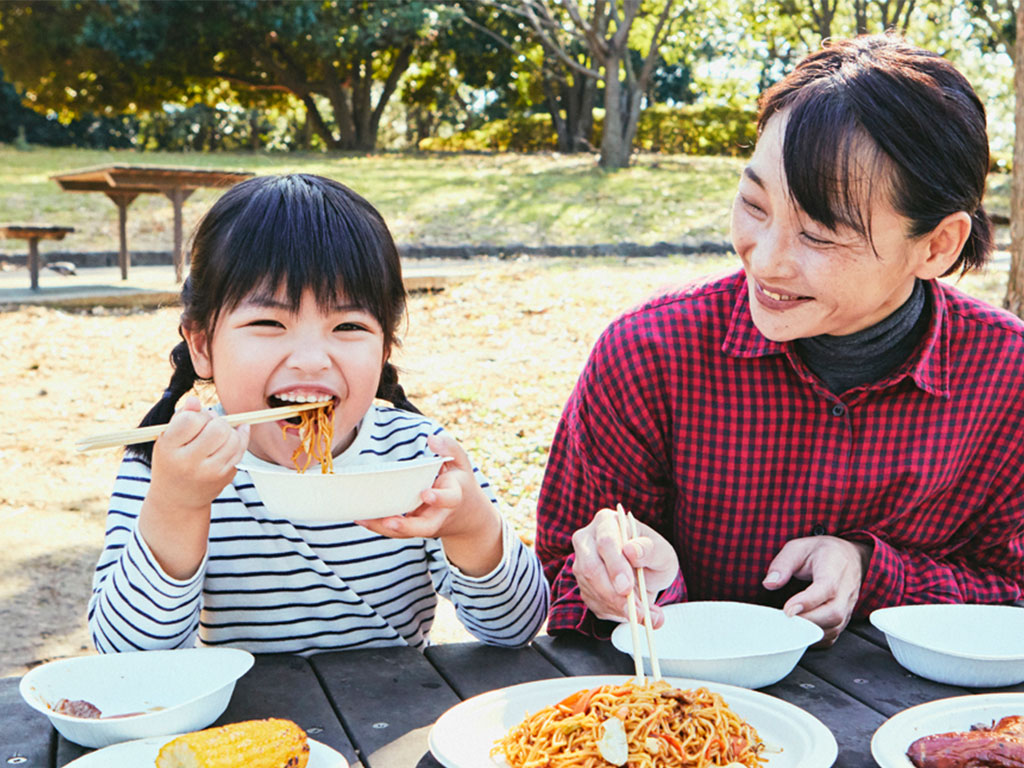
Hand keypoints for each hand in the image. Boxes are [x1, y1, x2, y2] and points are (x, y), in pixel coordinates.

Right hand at [140, 396, 248, 578]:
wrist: (177, 499)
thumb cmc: (172, 461)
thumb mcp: (167, 439)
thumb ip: (181, 417)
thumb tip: (195, 400)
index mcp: (169, 448)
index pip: (191, 420)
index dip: (197, 414)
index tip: (195, 419)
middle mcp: (188, 462)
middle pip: (217, 428)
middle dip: (216, 420)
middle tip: (209, 424)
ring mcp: (209, 471)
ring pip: (232, 438)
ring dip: (228, 429)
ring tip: (217, 433)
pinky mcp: (224, 476)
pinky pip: (240, 450)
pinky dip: (241, 437)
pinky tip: (237, 432)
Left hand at [357, 434, 502, 575]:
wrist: (468, 518)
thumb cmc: (461, 485)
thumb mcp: (462, 464)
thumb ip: (450, 449)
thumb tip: (431, 438)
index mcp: (454, 498)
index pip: (449, 499)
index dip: (439, 498)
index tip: (426, 494)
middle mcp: (439, 516)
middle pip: (426, 528)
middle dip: (408, 527)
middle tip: (390, 522)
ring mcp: (426, 525)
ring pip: (406, 533)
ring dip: (384, 528)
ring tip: (363, 518)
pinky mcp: (414, 528)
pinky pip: (396, 531)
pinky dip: (379, 526)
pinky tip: (361, 517)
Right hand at [570, 508, 679, 626]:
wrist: (647, 574)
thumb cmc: (654, 557)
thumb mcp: (662, 552)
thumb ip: (649, 550)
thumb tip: (631, 550)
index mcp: (607, 522)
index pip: (606, 541)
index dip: (615, 566)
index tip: (627, 588)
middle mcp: (587, 540)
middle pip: (590, 567)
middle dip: (613, 593)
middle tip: (635, 611)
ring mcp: (581, 563)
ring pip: (591, 588)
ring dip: (617, 606)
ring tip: (642, 614)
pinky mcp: (583, 585)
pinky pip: (593, 602)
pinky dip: (614, 612)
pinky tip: (630, 610)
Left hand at [762, 535, 871, 645]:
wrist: (849, 556)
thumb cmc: (822, 552)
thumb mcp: (798, 548)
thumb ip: (783, 564)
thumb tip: (770, 583)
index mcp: (834, 567)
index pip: (826, 588)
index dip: (807, 601)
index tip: (788, 610)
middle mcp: (846, 589)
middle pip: (834, 613)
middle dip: (807, 621)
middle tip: (784, 621)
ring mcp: (848, 605)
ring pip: (835, 627)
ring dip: (810, 631)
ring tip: (788, 627)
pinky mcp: (846, 617)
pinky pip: (834, 634)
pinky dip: (816, 638)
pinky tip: (800, 632)